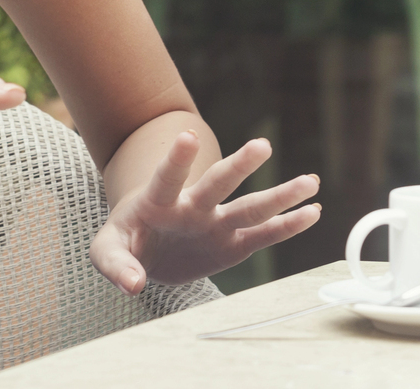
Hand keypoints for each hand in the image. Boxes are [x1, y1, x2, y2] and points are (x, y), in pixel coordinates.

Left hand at [88, 133, 320, 292]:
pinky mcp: (231, 246)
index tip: (188, 136)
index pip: (167, 177)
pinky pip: (262, 236)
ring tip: (310, 181)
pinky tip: (311, 213)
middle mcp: (193, 206)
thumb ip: (116, 264)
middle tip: (262, 146)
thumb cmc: (127, 240)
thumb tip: (133, 284)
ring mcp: (215, 223)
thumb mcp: (107, 249)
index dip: (177, 159)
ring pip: (250, 208)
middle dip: (239, 166)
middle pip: (218, 183)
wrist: (146, 248)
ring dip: (279, 196)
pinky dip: (286, 227)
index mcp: (158, 201)